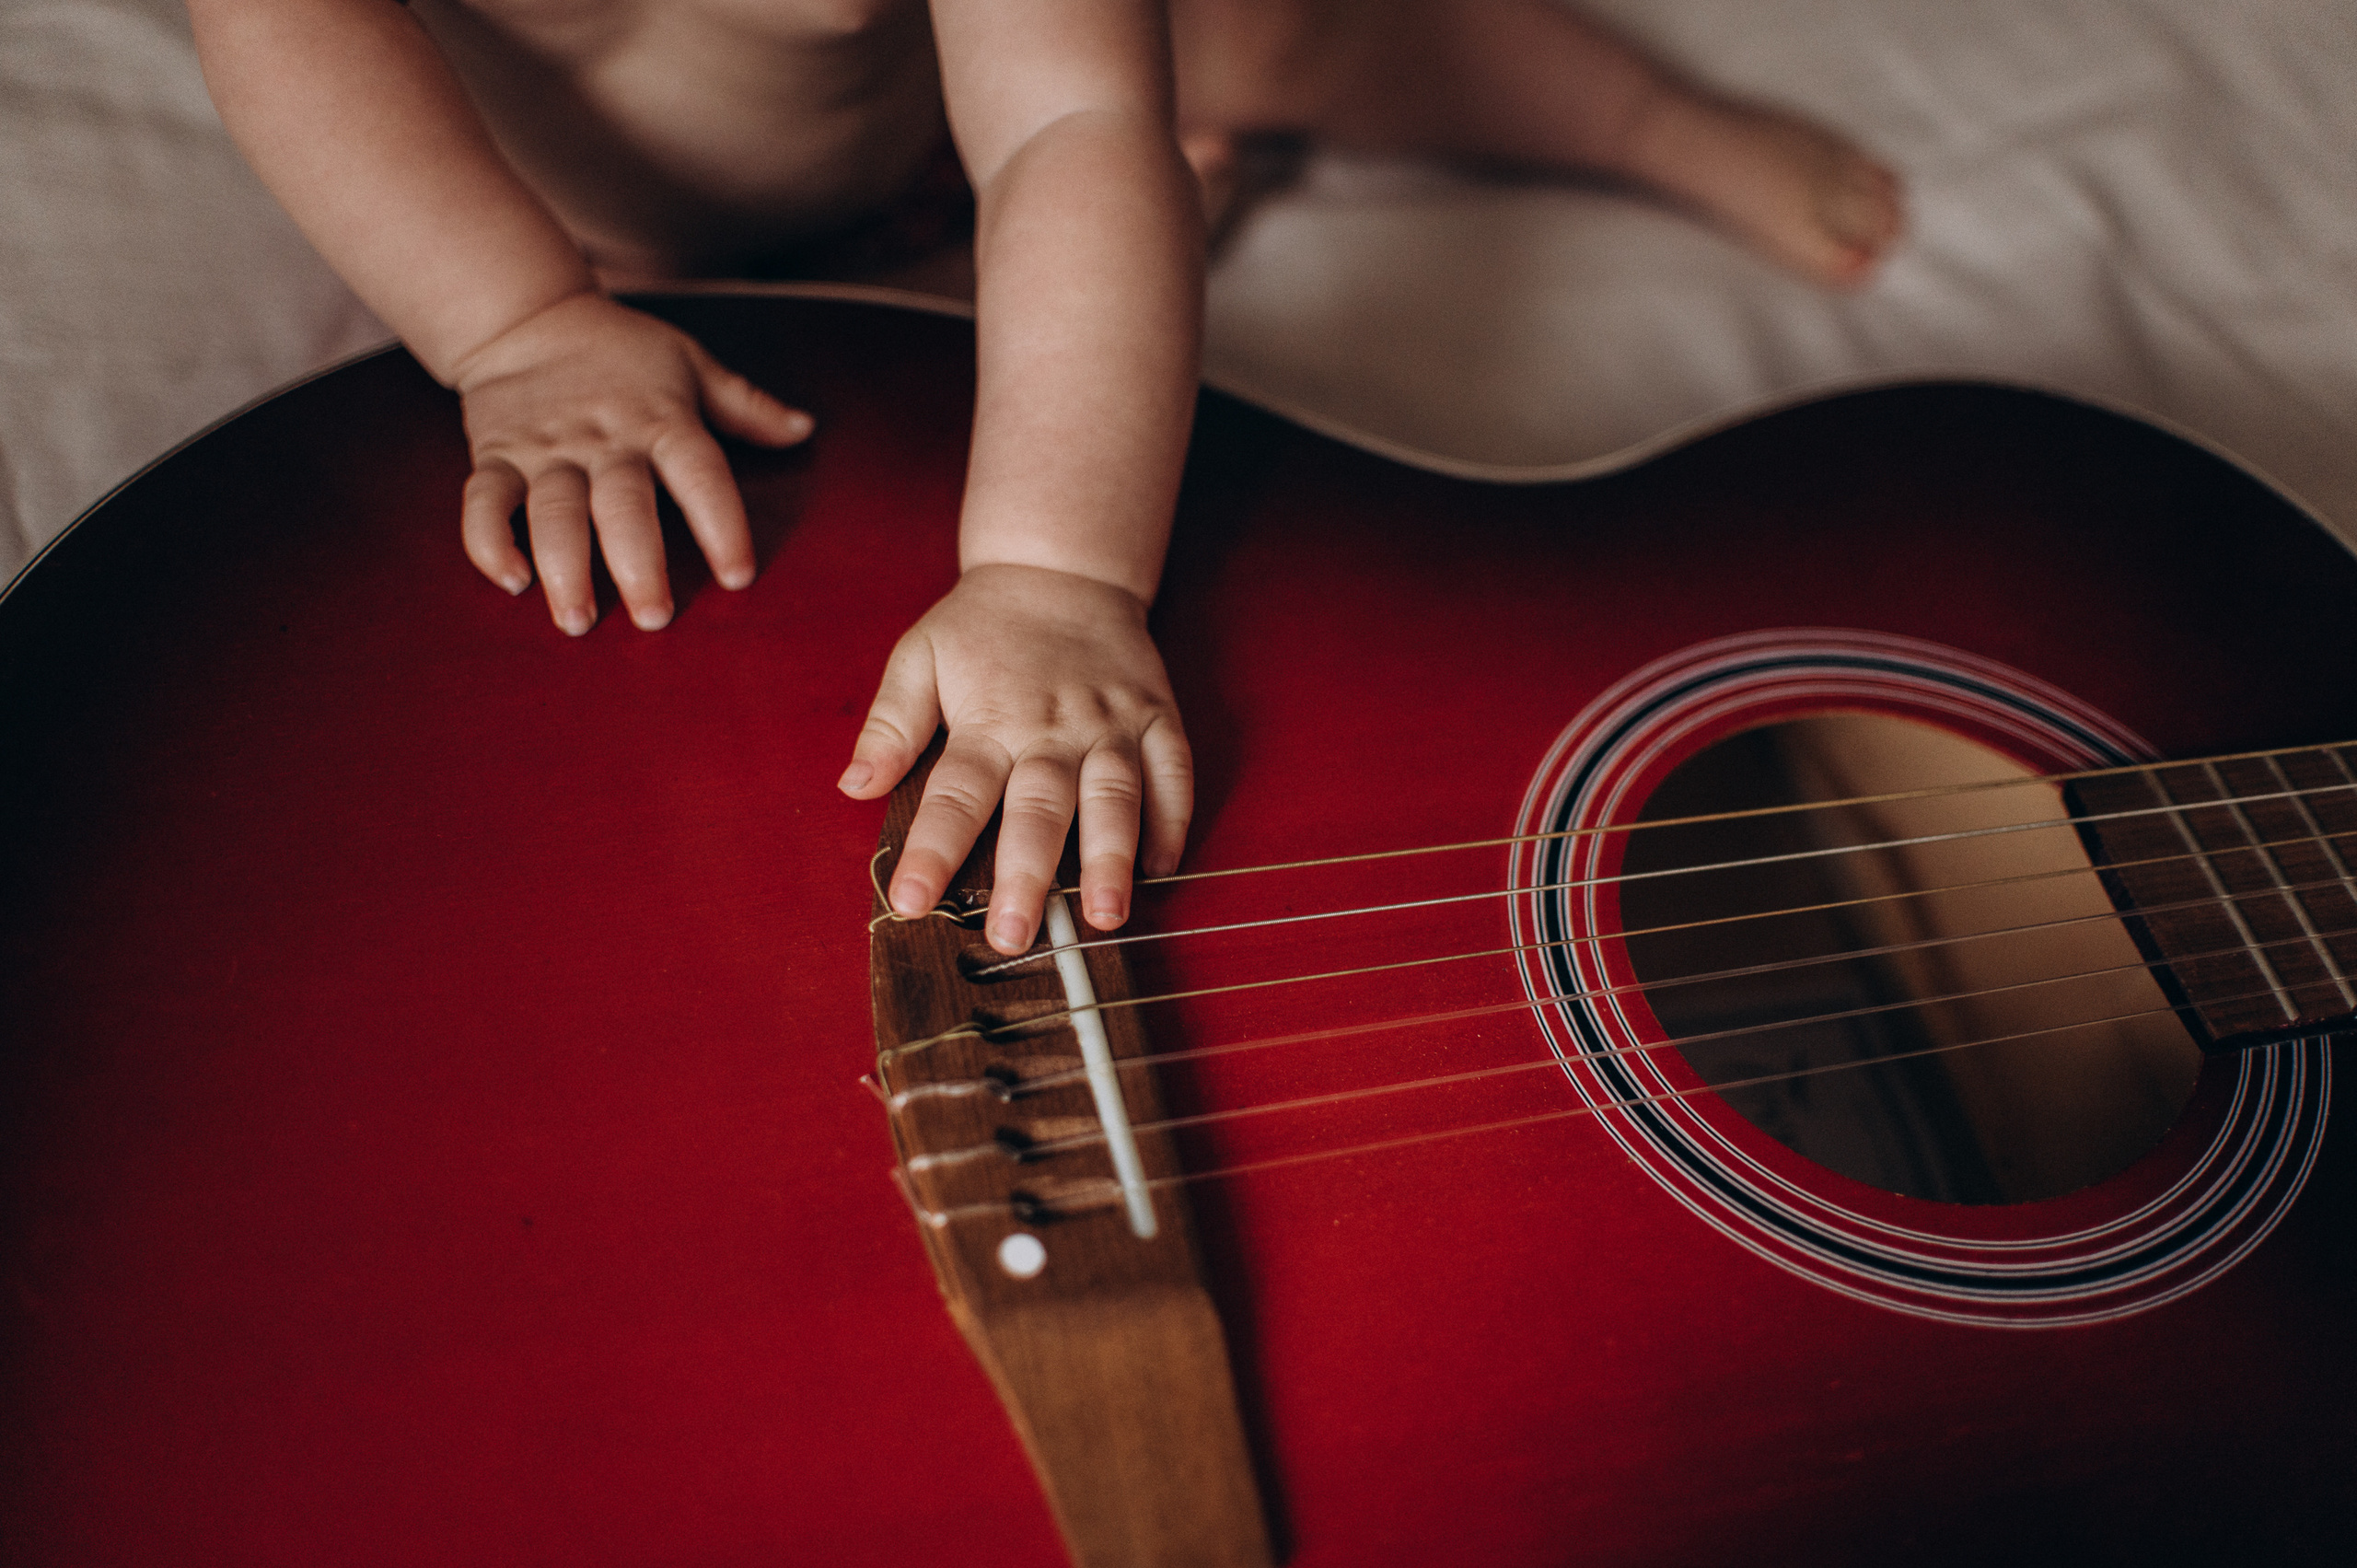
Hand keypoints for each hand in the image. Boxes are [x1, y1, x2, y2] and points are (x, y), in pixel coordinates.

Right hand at [452, 293, 813, 633]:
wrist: (526, 315)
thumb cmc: (622, 351)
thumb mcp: (691, 364)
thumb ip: (746, 405)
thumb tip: (805, 429)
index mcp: (662, 420)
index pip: (700, 473)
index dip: (722, 524)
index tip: (738, 576)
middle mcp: (605, 440)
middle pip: (623, 505)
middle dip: (638, 563)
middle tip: (654, 618)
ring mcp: (546, 450)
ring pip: (553, 511)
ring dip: (563, 566)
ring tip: (578, 620)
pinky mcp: (496, 456)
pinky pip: (484, 501)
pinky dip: (489, 541)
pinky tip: (512, 581)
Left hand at [839, 564, 1192, 953]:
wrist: (1061, 568)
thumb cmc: (983, 624)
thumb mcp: (919, 656)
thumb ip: (891, 724)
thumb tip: (854, 785)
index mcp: (989, 720)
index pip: (955, 796)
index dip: (932, 851)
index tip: (912, 901)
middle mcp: (1053, 729)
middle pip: (1039, 811)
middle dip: (1026, 877)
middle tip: (1013, 936)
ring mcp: (1112, 725)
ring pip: (1115, 798)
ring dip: (1110, 860)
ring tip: (1104, 917)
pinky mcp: (1157, 717)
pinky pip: (1174, 773)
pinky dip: (1172, 821)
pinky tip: (1162, 867)